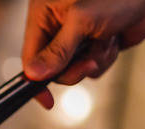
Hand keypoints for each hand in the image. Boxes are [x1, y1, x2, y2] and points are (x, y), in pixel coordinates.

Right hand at [22, 0, 144, 107]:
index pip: (30, 55)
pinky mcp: (94, 45)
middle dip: (74, 68)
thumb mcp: (82, 21)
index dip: (36, 78)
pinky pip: (92, 67)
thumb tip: (34, 74)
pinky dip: (106, 58)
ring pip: (75, 69)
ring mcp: (76, 37)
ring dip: (94, 60)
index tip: (46, 98)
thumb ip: (57, 50)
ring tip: (107, 38)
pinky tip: (114, 38)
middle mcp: (57, 26)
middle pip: (52, 68)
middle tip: (89, 61)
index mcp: (44, 13)